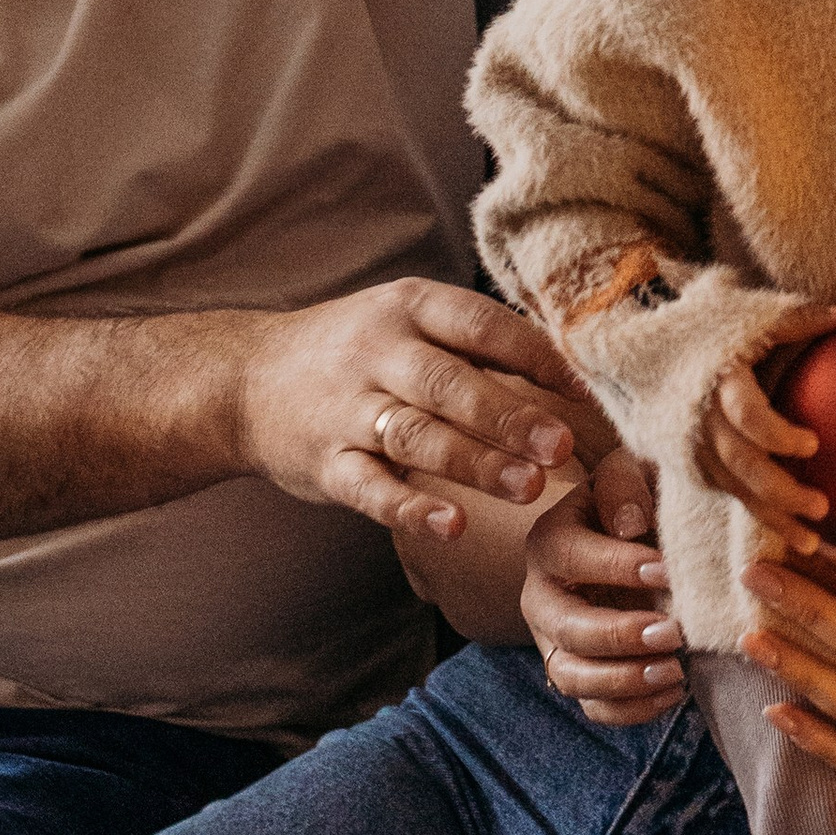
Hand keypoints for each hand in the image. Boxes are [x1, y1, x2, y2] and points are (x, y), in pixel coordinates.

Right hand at [232, 281, 600, 545]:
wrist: (245, 381)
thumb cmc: (358, 351)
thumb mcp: (408, 321)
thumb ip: (479, 341)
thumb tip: (579, 365)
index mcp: (410, 307)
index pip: (482, 325)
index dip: (538, 356)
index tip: (590, 387)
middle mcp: (378, 353)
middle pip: (451, 384)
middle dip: (509, 416)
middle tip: (563, 445)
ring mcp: (347, 410)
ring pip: (417, 437)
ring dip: (475, 463)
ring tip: (530, 487)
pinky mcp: (325, 464)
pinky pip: (369, 488)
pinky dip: (411, 509)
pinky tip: (454, 527)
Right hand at [522, 461, 690, 726]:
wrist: (629, 534)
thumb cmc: (633, 498)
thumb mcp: (628, 472)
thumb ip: (625, 485)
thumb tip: (631, 525)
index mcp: (550, 540)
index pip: (571, 557)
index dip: (616, 567)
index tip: (667, 572)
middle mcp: (541, 596)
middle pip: (566, 627)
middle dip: (619, 635)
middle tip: (673, 632)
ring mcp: (553, 641)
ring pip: (572, 676)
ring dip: (624, 681)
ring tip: (675, 671)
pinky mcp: (577, 673)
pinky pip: (593, 708)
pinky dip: (631, 709)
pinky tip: (674, 692)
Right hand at [694, 312, 835, 556]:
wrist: (635, 348)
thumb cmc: (705, 327)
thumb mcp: (752, 315)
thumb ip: (801, 319)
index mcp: (719, 380)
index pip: (748, 416)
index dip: (779, 434)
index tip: (813, 444)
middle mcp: (702, 420)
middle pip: (743, 465)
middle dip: (782, 493)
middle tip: (822, 508)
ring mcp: (691, 447)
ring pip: (734, 490)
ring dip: (772, 518)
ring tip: (811, 543)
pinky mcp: (687, 464)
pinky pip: (724, 492)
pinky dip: (754, 512)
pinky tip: (785, 529)